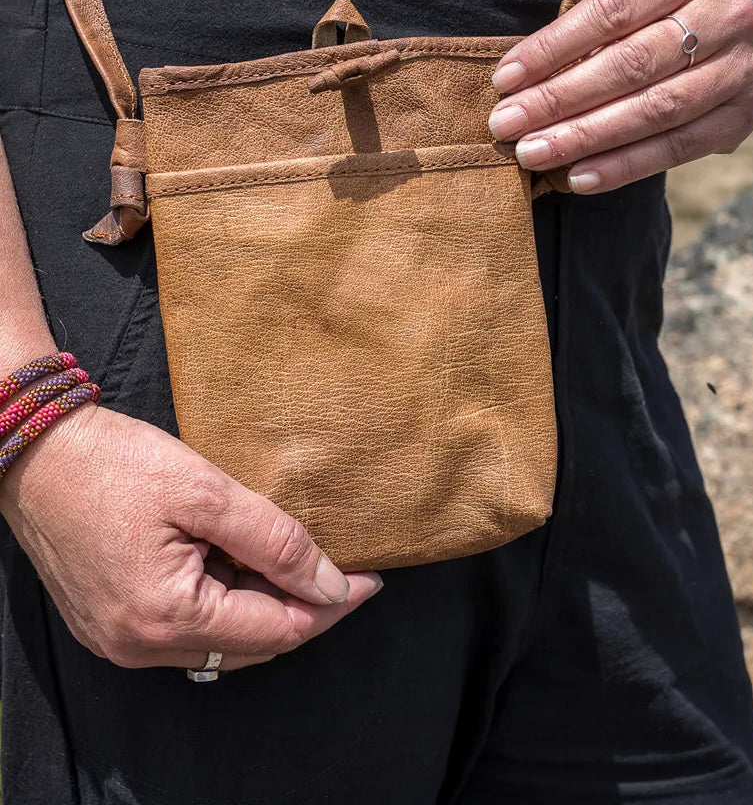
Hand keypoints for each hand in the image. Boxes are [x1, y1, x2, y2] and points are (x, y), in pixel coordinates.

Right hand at [0, 404, 381, 670]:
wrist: (34, 452)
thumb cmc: (113, 463)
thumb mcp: (206, 492)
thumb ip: (275, 541)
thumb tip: (331, 584)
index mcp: (165, 618)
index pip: (277, 630)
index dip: (331, 605)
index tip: (372, 578)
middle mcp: (140, 646)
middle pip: (251, 645)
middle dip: (303, 609)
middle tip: (344, 570)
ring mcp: (120, 639)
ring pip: (221, 641)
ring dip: (265, 607)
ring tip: (298, 563)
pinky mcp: (111, 623)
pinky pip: (188, 630)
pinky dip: (226, 603)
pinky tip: (244, 566)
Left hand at [489, 0, 752, 192]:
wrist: (725, 37)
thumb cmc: (654, 21)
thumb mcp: (631, 5)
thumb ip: (588, 35)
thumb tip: (517, 85)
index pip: (612, 12)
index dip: (553, 47)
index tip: (505, 78)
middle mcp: (725, 16)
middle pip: (631, 64)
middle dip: (560, 99)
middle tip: (507, 124)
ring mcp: (740, 69)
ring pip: (653, 109)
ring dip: (585, 137)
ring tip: (533, 153)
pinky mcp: (741, 117)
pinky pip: (676, 149)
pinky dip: (623, 166)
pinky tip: (579, 177)